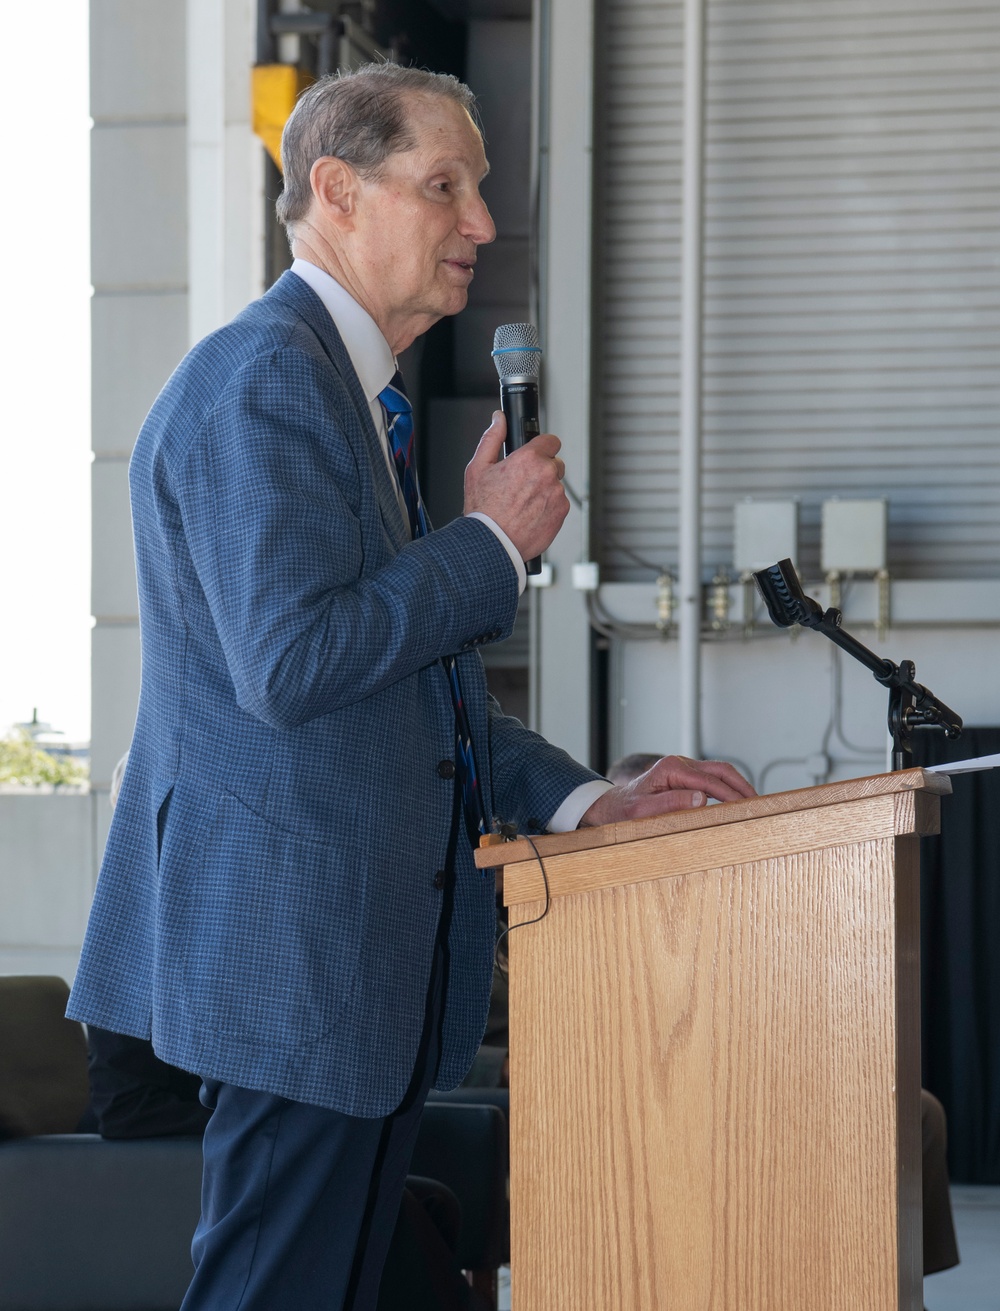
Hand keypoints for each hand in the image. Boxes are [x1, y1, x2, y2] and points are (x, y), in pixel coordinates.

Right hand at [463, 411, 569, 560]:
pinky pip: (559, 504)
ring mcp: (557, 494)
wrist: (493, 543)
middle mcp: (546, 474)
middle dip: (542, 471)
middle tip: (523, 485)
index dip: (542, 447)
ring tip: (524, 504)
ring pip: (556, 485)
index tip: (535, 455)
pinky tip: (530, 514)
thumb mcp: (478, 468)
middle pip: (555, 463)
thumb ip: (492, 438)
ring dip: (545, 491)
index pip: (551, 440)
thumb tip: (499, 419)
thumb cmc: (483, 509)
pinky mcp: (562, 512)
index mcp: (528, 459)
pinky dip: (548, 508)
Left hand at [579, 755, 755, 826]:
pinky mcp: (685, 774)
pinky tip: (738, 799)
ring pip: (719, 770)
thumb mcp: (642, 812)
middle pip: (720, 769)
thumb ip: (670, 803)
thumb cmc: (624, 811)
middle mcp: (679, 763)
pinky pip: (712, 776)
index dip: (730, 795)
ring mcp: (683, 767)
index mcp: (670, 769)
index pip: (709, 781)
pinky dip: (728, 785)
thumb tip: (702, 797)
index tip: (747, 807)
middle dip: (742, 785)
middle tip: (759, 803)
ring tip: (754, 802)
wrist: (611, 806)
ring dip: (738, 784)